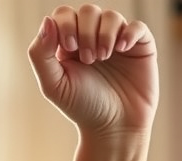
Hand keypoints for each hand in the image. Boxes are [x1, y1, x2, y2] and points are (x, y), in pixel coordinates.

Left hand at [28, 5, 158, 138]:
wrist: (113, 127)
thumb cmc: (82, 108)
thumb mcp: (54, 85)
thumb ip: (41, 55)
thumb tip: (47, 21)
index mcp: (69, 46)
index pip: (64, 15)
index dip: (66, 24)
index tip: (69, 48)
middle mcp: (93, 39)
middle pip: (88, 11)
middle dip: (86, 31)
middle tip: (88, 59)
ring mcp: (117, 40)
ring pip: (111, 16)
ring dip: (104, 35)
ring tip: (103, 59)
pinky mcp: (139, 46)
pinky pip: (136, 26)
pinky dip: (128, 33)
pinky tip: (122, 49)